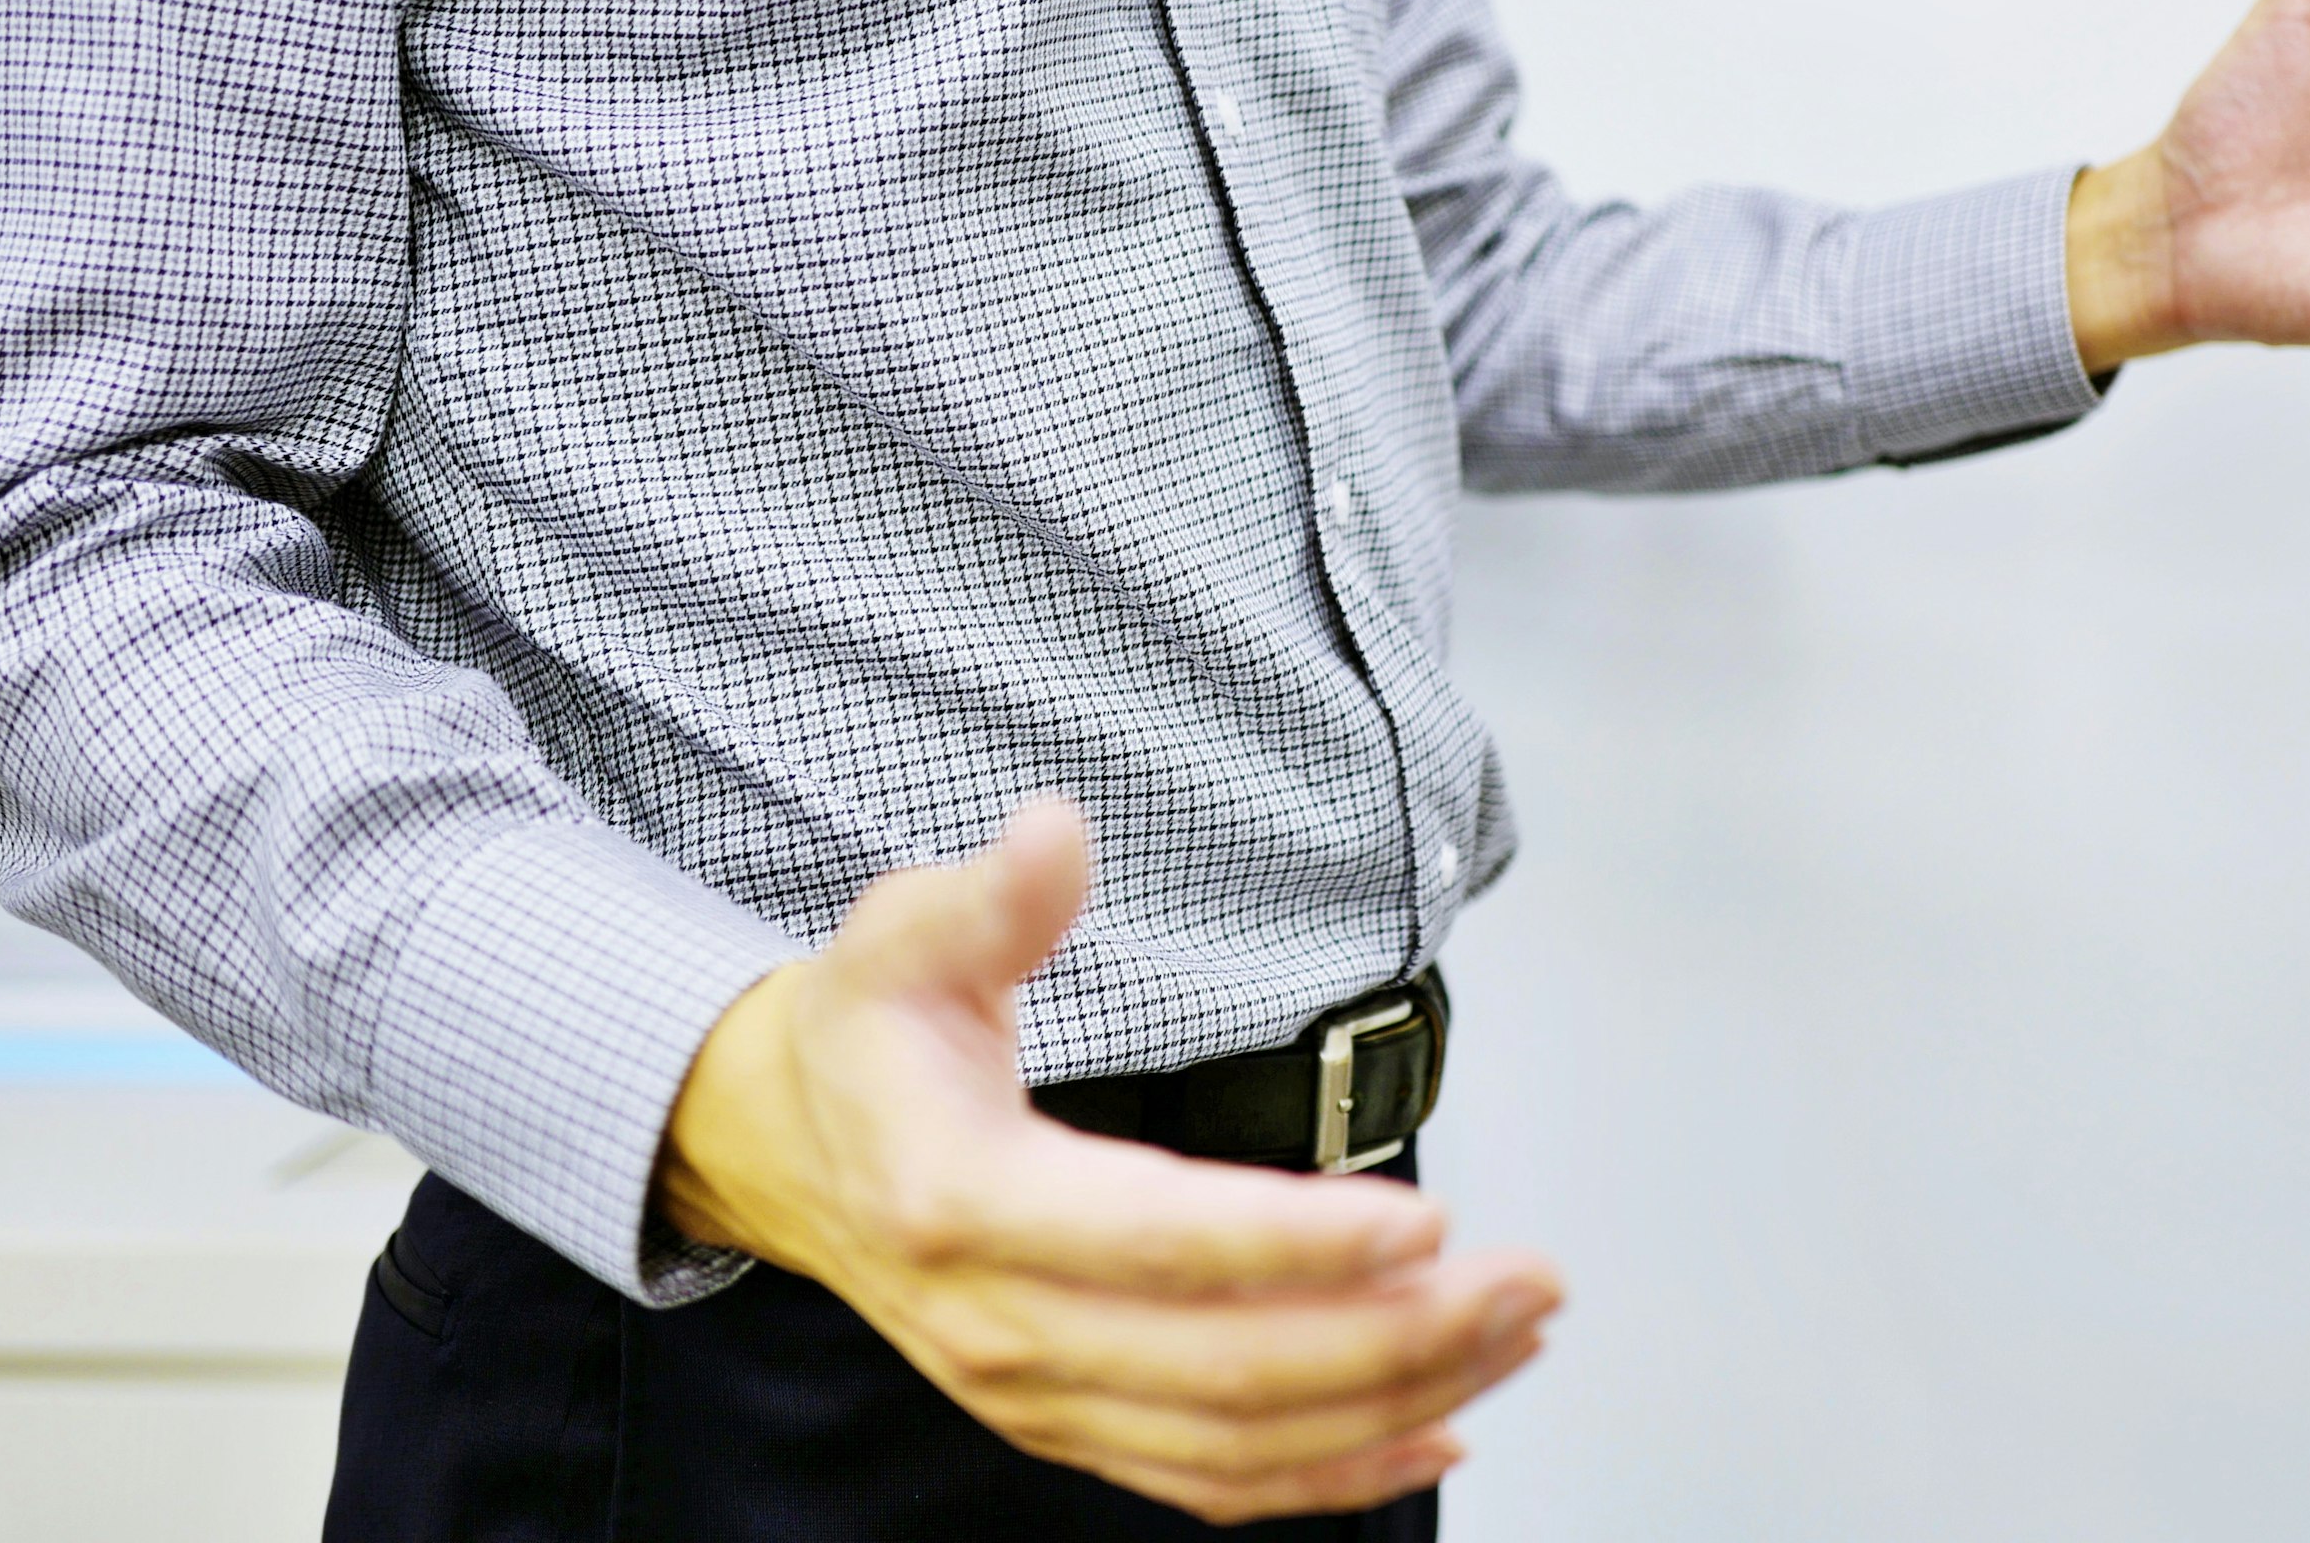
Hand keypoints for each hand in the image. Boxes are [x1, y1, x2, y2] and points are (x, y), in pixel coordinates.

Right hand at [656, 801, 1561, 1524]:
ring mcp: (1034, 1394)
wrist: (783, 1149)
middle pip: (1222, 1368)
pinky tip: (1440, 1429)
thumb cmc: (864, 1036)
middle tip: (1526, 1280)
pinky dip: (1333, 1474)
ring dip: (1396, 1400)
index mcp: (964, 1203)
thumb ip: (987, 894)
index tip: (1428, 1218)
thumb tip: (1056, 831)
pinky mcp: (1068, 1423)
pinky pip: (1211, 1480)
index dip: (1298, 1243)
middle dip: (1397, 1335)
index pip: (1156, 1243)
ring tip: (1518, 1336)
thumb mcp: (897, 934)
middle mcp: (1000, 1327)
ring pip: (1236, 1439)